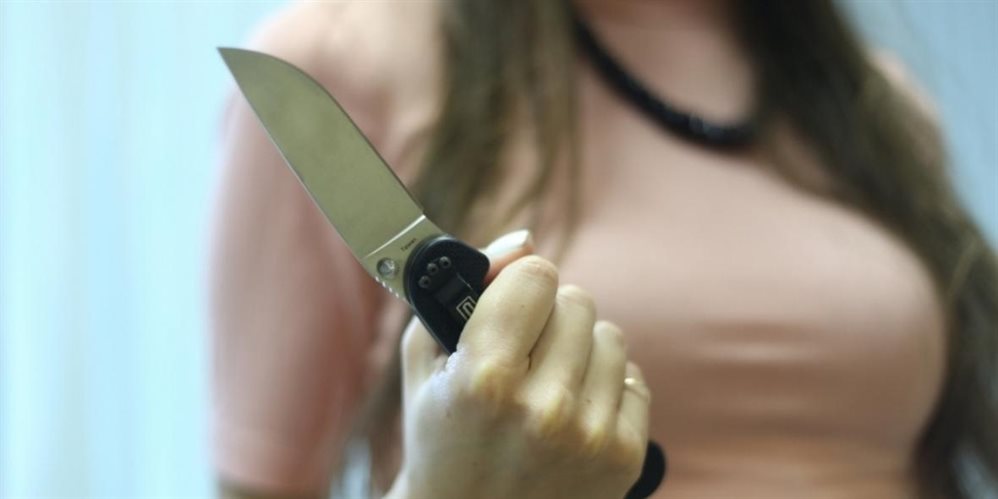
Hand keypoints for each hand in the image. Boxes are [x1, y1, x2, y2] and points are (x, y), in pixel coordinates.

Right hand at [387, 231, 651, 498]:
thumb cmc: (441, 435)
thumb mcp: (427, 360)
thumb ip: (465, 288)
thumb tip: (524, 240)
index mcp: (485, 378)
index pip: (537, 274)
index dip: (520, 281)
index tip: (510, 300)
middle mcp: (542, 408)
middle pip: (577, 300)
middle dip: (549, 316)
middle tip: (523, 352)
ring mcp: (589, 436)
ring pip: (610, 336)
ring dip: (580, 349)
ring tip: (547, 384)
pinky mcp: (623, 456)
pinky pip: (633, 377)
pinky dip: (604, 386)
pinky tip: (573, 413)